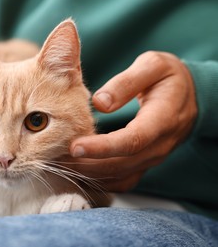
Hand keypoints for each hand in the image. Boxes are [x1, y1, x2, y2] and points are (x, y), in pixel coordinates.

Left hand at [69, 51, 196, 191]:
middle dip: (87, 164)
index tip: (73, 146)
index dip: (102, 147)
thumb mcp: (153, 66)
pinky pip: (121, 180)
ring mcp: (151, 158)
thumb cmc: (168, 77)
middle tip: (55, 157)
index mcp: (162, 119)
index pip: (132, 140)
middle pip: (121, 164)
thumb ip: (127, 82)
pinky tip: (77, 171)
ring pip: (118, 176)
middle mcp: (158, 145)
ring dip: (89, 174)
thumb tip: (100, 102)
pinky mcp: (143, 163)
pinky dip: (99, 180)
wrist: (190, 96)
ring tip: (60, 164)